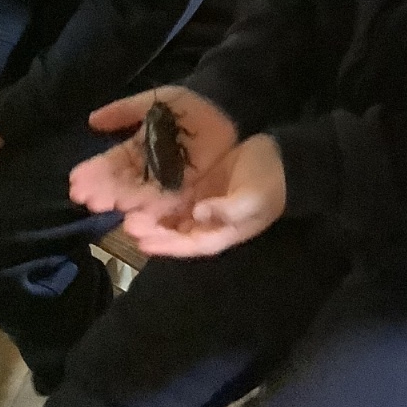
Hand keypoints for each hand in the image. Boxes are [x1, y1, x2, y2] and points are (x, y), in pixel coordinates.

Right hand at [68, 88, 238, 241]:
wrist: (239, 116)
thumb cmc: (199, 111)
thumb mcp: (161, 103)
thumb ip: (127, 110)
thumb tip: (92, 120)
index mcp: (144, 158)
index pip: (115, 170)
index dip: (97, 176)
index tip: (77, 184)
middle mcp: (156, 182)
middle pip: (128, 192)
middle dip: (109, 197)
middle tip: (91, 201)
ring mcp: (177, 197)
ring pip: (150, 212)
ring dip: (134, 216)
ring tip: (120, 217)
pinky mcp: (200, 212)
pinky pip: (179, 227)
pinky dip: (162, 234)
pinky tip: (145, 236)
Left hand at [128, 133, 285, 257]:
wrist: (280, 161)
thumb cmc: (269, 185)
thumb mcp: (253, 199)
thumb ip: (228, 209)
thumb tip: (198, 213)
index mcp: (220, 233)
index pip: (188, 245)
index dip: (166, 245)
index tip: (144, 243)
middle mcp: (204, 224)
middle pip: (172, 232)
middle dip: (150, 229)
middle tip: (128, 222)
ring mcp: (198, 204)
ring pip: (168, 214)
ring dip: (148, 214)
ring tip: (126, 208)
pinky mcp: (195, 187)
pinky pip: (171, 195)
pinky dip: (155, 195)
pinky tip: (138, 188)